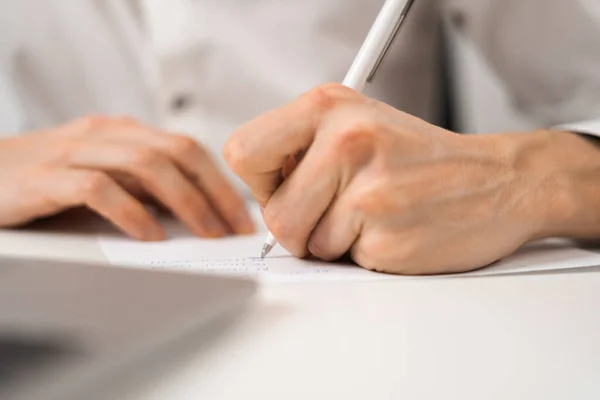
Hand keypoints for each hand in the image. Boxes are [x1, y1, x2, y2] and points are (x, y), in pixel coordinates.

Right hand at [0, 116, 253, 239]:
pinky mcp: (44, 178)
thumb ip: (142, 186)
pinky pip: (99, 189)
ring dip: (185, 201)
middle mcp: (103, 134)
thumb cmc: (46, 183)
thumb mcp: (103, 177)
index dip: (220, 182)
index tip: (242, 217)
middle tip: (233, 229)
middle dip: (214, 192)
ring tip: (205, 233)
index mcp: (121, 132)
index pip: (187, 148)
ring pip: (146, 164)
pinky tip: (150, 236)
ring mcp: (73, 152)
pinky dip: (131, 212)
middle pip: (176, 152)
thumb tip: (198, 211)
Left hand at [224, 83, 595, 274]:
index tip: (289, 186)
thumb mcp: (355, 124)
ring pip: (305, 244)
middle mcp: (345, 139)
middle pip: (274, 214)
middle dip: (299, 225)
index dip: (262, 182)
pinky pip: (343, 261)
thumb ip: (299, 149)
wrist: (497, 180)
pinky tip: (392, 230)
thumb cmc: (420, 159)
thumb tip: (258, 188)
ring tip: (371, 216)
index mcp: (328, 106)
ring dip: (333, 242)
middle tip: (336, 210)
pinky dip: (362, 255)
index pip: (242, 152)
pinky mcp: (385, 233)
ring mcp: (367, 188)